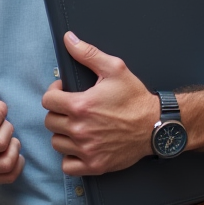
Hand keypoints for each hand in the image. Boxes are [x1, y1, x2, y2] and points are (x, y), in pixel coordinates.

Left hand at [42, 32, 155, 175]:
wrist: (156, 125)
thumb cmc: (135, 97)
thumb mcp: (114, 69)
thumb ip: (88, 53)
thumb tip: (69, 39)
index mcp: (81, 106)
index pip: (47, 101)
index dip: (54, 92)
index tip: (65, 91)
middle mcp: (80, 129)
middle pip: (50, 122)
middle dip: (58, 112)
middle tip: (72, 108)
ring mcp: (86, 149)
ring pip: (56, 142)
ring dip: (63, 134)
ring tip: (76, 126)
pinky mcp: (94, 165)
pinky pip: (67, 165)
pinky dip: (70, 157)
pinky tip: (80, 146)